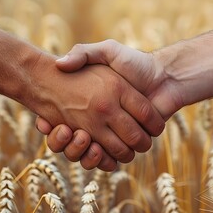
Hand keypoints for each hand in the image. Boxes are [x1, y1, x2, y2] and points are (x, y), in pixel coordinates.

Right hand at [29, 54, 164, 170]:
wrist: (166, 77)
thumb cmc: (136, 62)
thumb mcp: (106, 51)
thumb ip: (83, 53)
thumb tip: (59, 64)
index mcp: (91, 104)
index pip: (60, 121)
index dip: (50, 126)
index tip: (46, 121)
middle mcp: (99, 121)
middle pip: (72, 142)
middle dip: (65, 141)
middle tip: (65, 129)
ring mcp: (111, 134)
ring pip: (87, 154)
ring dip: (79, 150)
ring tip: (81, 136)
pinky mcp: (124, 145)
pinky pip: (106, 161)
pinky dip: (99, 160)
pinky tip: (95, 147)